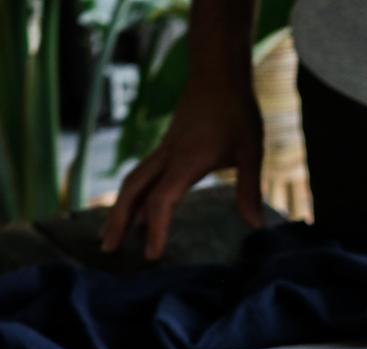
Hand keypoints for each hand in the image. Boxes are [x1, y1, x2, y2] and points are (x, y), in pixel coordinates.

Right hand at [101, 79, 263, 259]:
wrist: (218, 70)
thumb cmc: (236, 109)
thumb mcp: (251, 150)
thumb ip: (250, 188)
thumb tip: (256, 226)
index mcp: (186, 161)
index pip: (161, 200)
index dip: (155, 229)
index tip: (152, 256)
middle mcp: (167, 156)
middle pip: (132, 190)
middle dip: (117, 220)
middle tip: (106, 250)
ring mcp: (164, 150)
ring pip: (133, 181)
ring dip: (120, 209)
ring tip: (111, 237)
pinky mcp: (167, 147)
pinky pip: (142, 175)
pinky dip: (134, 196)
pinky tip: (135, 213)